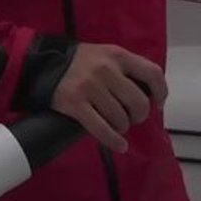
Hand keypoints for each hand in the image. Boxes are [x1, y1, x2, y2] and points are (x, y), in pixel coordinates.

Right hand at [50, 43, 168, 152]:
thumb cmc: (77, 62)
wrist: (40, 63)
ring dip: (122, 126)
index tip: (158, 104)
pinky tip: (119, 145)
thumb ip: (124, 69)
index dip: (161, 92)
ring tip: (115, 124)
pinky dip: (113, 140)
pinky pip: (102, 129)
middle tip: (131, 117)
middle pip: (138, 102)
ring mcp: (90, 87)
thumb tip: (148, 94)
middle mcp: (106, 70)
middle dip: (138, 115)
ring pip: (120, 118)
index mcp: (117, 55)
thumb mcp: (104, 54)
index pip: (152, 74)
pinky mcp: (75, 104)